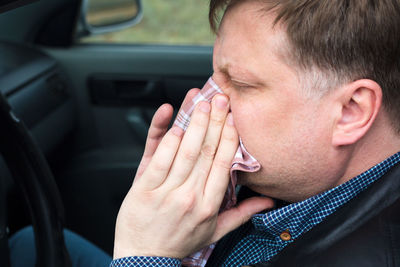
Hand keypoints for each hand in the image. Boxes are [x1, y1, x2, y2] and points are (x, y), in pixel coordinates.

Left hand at [113, 90, 273, 259]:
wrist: (145, 259)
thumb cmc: (180, 243)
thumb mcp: (215, 232)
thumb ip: (241, 214)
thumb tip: (268, 202)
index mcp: (209, 206)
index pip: (223, 165)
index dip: (229, 138)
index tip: (233, 119)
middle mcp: (190, 197)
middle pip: (206, 153)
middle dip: (215, 122)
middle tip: (221, 99)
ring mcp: (165, 193)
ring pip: (184, 152)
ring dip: (194, 125)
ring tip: (201, 103)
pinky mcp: (144, 190)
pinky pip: (158, 159)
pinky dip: (166, 139)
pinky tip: (175, 122)